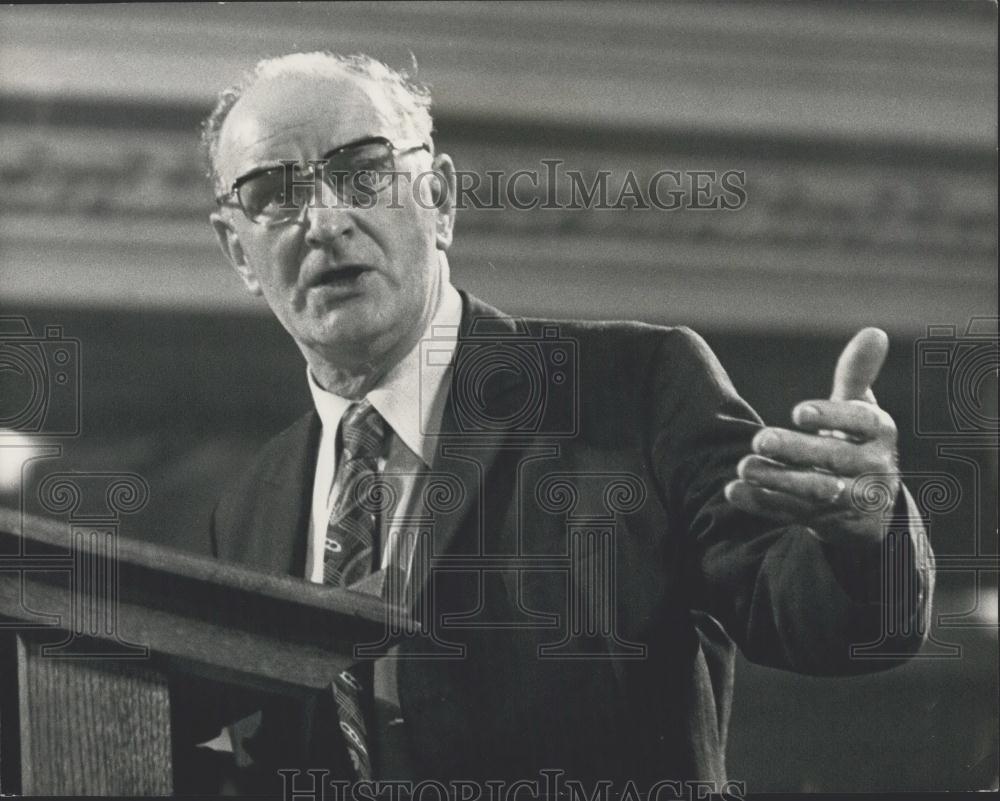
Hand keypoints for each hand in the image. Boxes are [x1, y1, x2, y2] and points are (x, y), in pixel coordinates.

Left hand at [724, 328, 899, 544]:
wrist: (872, 507)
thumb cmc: (858, 442)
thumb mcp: (861, 410)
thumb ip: (857, 375)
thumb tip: (874, 331)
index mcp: (880, 433)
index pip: (862, 423)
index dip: (831, 416)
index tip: (798, 412)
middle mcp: (873, 467)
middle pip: (834, 459)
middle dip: (796, 451)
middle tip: (760, 439)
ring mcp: (850, 499)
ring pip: (815, 491)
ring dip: (777, 480)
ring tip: (742, 466)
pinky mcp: (825, 522)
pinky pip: (792, 514)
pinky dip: (762, 504)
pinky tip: (733, 491)